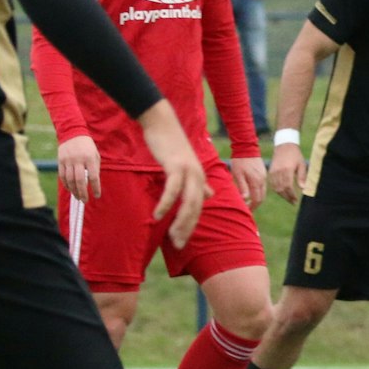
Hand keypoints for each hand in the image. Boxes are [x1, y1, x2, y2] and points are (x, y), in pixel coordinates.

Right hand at [56, 135, 101, 200]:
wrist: (73, 133)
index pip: (93, 177)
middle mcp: (78, 160)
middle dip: (83, 192)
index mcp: (90, 159)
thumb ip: (94, 169)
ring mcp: (68, 161)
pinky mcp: (60, 161)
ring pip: (70, 180)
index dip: (96, 188)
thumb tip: (93, 184)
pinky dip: (66, 184)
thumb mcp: (95, 156)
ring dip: (74, 190)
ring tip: (78, 197)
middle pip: (80, 180)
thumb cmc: (87, 147)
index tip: (97, 195)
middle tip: (85, 200)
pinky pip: (62, 176)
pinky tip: (70, 189)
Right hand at [135, 102, 209, 247]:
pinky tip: (158, 215)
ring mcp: (189, 172)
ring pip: (188, 202)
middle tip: (178, 245)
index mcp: (200, 179)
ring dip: (180, 221)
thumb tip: (209, 194)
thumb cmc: (171, 145)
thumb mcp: (186, 166)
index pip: (198, 208)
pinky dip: (167, 203)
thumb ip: (197, 182)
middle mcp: (198, 177)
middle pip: (196, 209)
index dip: (191, 226)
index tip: (182, 241)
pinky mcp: (177, 166)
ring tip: (172, 236)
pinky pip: (173, 189)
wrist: (162, 123)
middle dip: (187, 229)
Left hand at [230, 154, 267, 209]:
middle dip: (255, 204)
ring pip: (263, 192)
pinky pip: (262, 186)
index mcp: (256, 182)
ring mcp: (264, 177)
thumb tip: (245, 199)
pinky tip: (251, 191)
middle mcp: (262, 180)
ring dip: (257, 198)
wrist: (246, 147)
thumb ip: (242, 187)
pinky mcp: (263, 173)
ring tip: (248, 201)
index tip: (246, 210)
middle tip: (247, 208)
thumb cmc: (239, 161)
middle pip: (261, 197)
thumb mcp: (238, 175)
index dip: (252, 207)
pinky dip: (258, 191)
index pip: (257, 199)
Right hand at [269, 142, 306, 204]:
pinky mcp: (270, 172)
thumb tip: (303, 189)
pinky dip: (277, 190)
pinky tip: (283, 193)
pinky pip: (272, 184)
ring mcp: (273, 172)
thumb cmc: (295, 155)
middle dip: (287, 197)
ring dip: (282, 195)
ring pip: (276, 188)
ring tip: (289, 199)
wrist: (284, 146)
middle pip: (281, 189)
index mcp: (287, 169)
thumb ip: (302, 177)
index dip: (292, 195)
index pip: (288, 186)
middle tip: (293, 202)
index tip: (296, 200)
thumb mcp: (302, 164)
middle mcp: (279, 171)